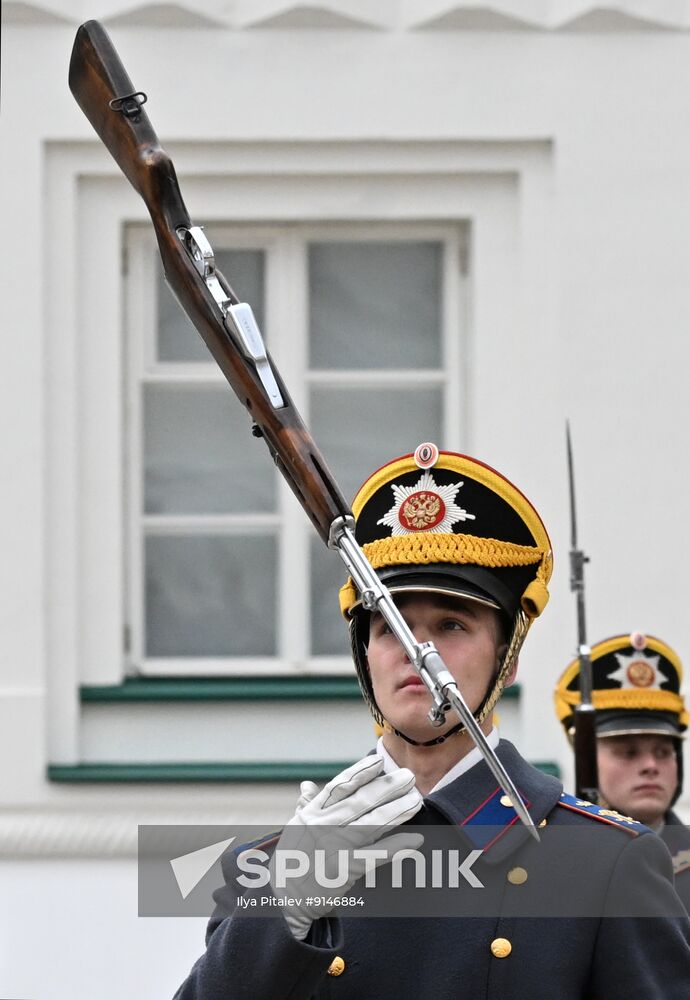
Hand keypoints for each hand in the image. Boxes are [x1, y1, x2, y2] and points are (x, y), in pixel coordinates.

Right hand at [270, 754, 423, 939]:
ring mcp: (335, 847)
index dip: (360, 773)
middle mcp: (324, 826)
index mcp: (312, 813)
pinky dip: (397, 847)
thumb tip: (306, 784)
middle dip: (387, 787)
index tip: (379, 761)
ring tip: (416, 800)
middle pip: (361, 801)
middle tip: (408, 776)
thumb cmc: (291, 862)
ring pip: (373, 823)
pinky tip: (415, 840)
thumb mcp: (294, 829)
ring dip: (397, 811)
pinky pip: (377, 856)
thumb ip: (306, 806)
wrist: (283, 900)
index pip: (339, 787)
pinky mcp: (346, 870)